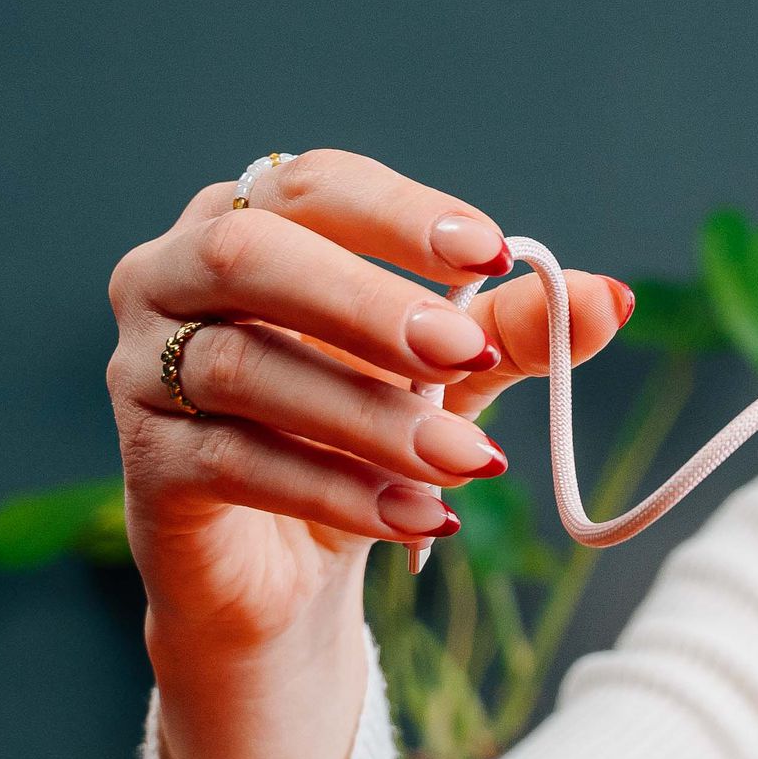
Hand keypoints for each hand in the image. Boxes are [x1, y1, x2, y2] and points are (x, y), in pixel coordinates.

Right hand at [104, 150, 634, 758]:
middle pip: (250, 255)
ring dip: (371, 415)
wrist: (282, 571)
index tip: (494, 254)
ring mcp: (142, 369)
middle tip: (468, 350)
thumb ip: (511, 329)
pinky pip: (238, 463)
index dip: (400, 213)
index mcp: (245, 219)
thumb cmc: (357, 431)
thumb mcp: (444, 373)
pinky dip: (340, 491)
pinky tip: (423, 517)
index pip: (316, 187)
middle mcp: (171, 275)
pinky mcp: (147, 464)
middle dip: (367, 302)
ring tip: (470, 458)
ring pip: (246, 367)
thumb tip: (616, 298)